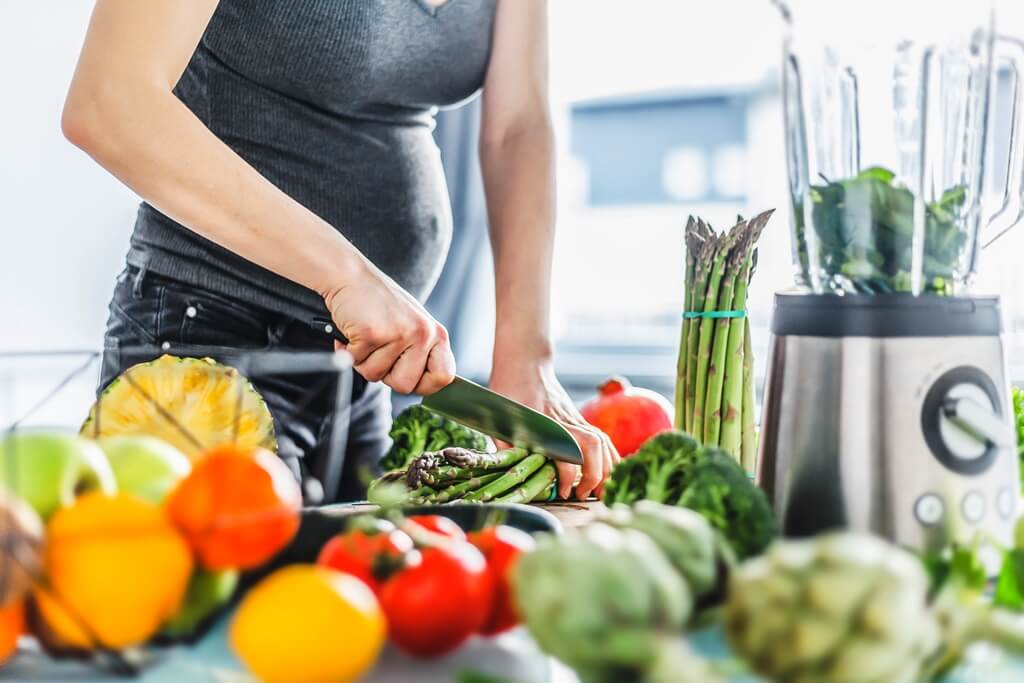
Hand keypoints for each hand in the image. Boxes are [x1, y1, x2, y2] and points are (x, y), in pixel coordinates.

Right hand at [324, 261, 454, 395]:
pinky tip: (354, 330)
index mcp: (436, 333)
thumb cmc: (379, 303)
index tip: (407, 377)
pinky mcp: (373, 333)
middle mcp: (423, 333)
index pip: (444, 377)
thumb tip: (427, 387)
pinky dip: (349, 350)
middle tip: (379, 350)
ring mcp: (399, 333)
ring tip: (367, 336)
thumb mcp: (412, 325)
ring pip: (376, 376)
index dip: (423, 384)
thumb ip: (421, 353)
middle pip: (405, 385)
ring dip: (364, 360)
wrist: (351, 276)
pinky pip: (357, 362)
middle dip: (386, 375)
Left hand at [489, 356, 619, 500]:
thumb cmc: (508, 389)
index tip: (561, 492)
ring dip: (605, 468)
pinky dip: (609, 456)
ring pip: (602, 442)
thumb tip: (506, 474)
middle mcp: (564, 419)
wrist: (525, 363)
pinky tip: (607, 472)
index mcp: (543, 422)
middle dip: (594, 474)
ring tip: (598, 491)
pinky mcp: (579, 417)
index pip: (565, 451)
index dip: (566, 476)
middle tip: (583, 495)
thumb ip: (504, 447)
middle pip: (593, 446)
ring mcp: (574, 417)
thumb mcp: (498, 418)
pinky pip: (602, 437)